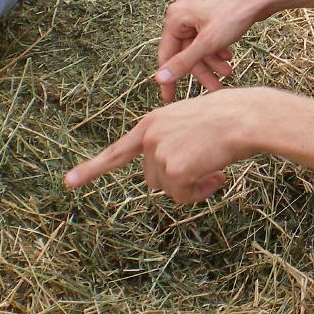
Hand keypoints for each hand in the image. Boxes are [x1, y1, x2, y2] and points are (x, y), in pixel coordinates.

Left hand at [63, 88, 268, 202]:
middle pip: (152, 178)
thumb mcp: (188, 123)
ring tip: (213, 167)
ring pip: (169, 189)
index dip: (92, 169)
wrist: (244, 117)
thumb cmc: (226, 118)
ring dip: (191, 186)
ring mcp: (159, 152)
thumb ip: (169, 142)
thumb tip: (167, 174)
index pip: (117, 151)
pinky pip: (183, 196)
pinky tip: (216, 175)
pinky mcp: (173, 168)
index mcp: (152, 123)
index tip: (69, 182)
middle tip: (205, 167)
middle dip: (176, 179)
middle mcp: (149, 136)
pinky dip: (200, 193)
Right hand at [153, 0, 276, 102]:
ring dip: (212, 62)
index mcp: (174, 18)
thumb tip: (159, 79)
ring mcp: (197, 13)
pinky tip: (229, 57)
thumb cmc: (235, 13)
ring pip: (199, 46)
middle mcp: (182, 13)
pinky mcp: (211, 14)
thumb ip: (183, 62)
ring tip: (229, 73)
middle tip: (216, 89)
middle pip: (186, 52)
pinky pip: (208, 38)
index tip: (170, 100)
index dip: (170, 79)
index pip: (166, 55)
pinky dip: (217, 50)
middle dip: (202, 71)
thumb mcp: (208, 43)